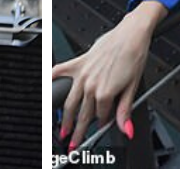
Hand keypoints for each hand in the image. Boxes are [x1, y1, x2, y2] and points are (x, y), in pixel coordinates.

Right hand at [51, 2, 165, 150]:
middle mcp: (91, 84)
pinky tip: (45, 86)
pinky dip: (50, 79)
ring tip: (63, 130)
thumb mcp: (133, 87)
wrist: (131, 35)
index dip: (102, 124)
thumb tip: (126, 129)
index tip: (103, 127)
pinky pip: (60, 71)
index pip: (101, 116)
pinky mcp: (78, 62)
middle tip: (74, 144)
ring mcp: (82, 74)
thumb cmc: (134, 57)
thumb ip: (125, 111)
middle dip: (78, 132)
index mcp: (105, 92)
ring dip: (65, 118)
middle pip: (83, 114)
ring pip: (70, 101)